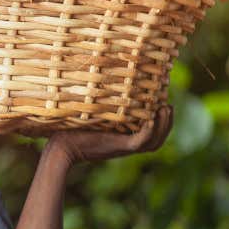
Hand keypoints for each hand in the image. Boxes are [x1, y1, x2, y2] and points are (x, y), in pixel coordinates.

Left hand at [47, 104, 173, 165]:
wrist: (60, 146)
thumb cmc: (69, 129)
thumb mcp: (90, 115)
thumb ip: (99, 105)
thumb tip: (97, 80)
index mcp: (122, 138)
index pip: (149, 132)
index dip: (160, 120)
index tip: (163, 101)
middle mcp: (125, 144)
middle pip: (157, 138)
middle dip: (167, 123)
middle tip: (169, 105)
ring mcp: (122, 147)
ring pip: (154, 141)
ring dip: (164, 126)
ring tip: (166, 109)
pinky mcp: (118, 147)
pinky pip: (141, 141)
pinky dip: (150, 131)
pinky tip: (153, 119)